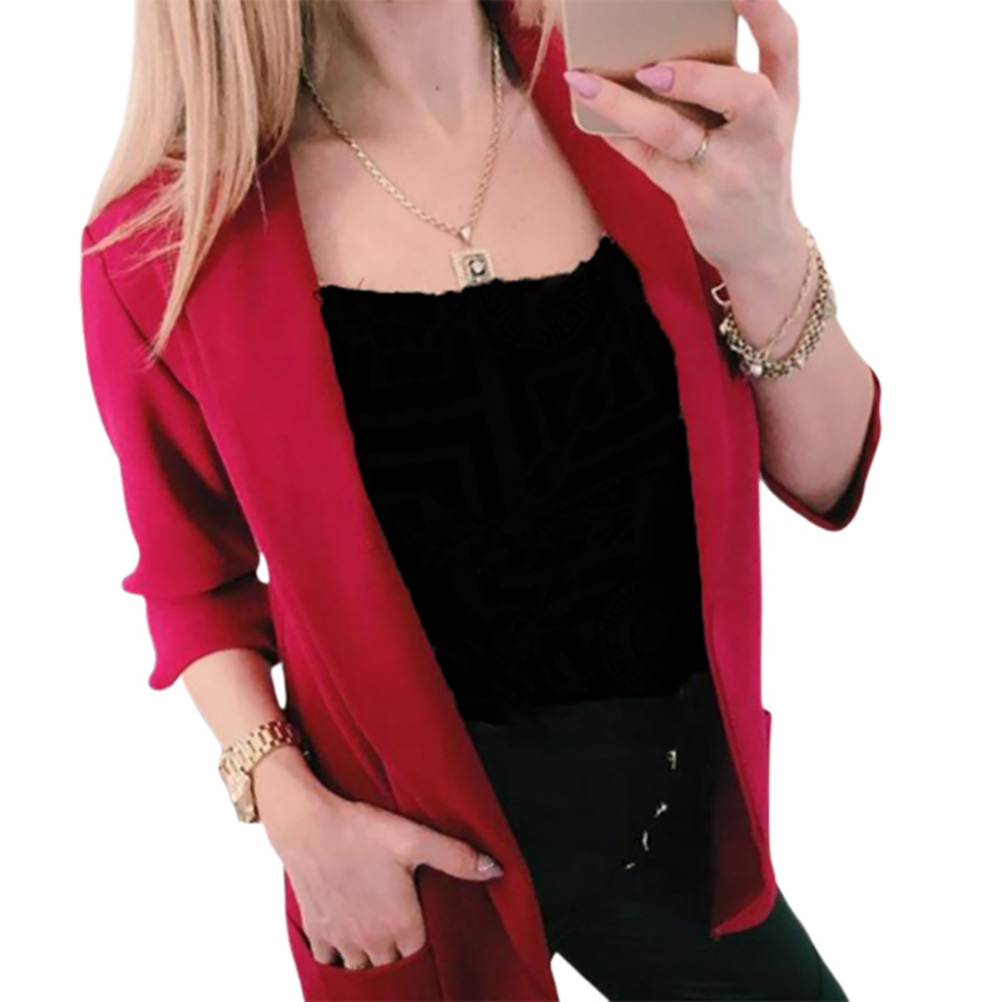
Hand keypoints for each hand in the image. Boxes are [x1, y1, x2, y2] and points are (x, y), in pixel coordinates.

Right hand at [254, 750, 503, 969]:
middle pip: (392, 969)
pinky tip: (348, 941)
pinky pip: (330, 963)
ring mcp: (341, 941)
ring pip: (361, 970)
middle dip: (400, 957)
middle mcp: (371, 942)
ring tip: (380, 939)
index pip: (422, 958)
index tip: (427, 932)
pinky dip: (340, 958)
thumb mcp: (415, 838)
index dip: (427, 948)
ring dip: (372, 959)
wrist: (308, 825)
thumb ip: (457, 857)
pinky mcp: (317, 932)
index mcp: (401, 926)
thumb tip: (497, 869)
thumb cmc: (361, 830)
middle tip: (404, 935)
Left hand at [562, 0, 804, 284]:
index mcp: (783, 100)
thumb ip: (731, 84)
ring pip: (673, 132)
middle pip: (741, 93)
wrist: (763, 248)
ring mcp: (730, 171)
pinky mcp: (698, 200)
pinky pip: (648, 161)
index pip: (784, 43)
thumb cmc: (753, 170)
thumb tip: (659, 46)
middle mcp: (764, 134)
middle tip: (649, 67)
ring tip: (585, 82)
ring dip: (625, 106)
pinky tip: (593, 117)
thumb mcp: (762, 125)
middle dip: (694, 76)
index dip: (764, 8)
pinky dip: (618, 136)